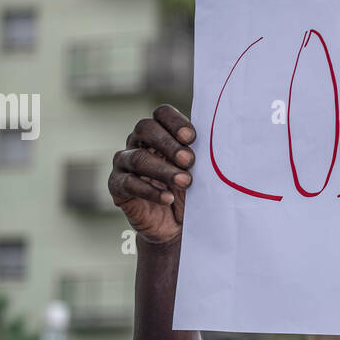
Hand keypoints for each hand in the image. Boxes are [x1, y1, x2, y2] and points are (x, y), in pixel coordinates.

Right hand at [109, 104, 195, 245]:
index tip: (192, 138)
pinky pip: (129, 183)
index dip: (175, 122)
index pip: (161, 114)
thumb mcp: (199, 172)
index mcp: (160, 132)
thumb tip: (222, 143)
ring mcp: (124, 163)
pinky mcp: (117, 186)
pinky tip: (168, 198)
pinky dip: (150, 191)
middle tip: (189, 161)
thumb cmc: (189, 192)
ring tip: (185, 182)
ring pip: (138, 158)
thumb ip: (203, 155)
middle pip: (145, 128)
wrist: (175, 225)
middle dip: (169, 144)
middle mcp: (138, 142)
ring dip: (163, 170)